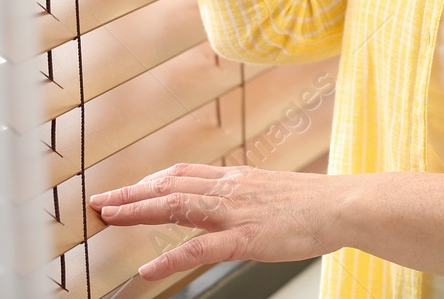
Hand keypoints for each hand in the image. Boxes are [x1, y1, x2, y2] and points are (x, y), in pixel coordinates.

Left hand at [89, 162, 350, 280]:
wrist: (343, 205)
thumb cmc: (316, 204)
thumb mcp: (273, 193)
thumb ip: (247, 197)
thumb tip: (231, 204)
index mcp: (237, 179)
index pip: (183, 174)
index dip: (150, 182)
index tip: (126, 188)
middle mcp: (230, 189)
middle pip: (170, 186)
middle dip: (131, 193)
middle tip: (100, 200)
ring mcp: (235, 212)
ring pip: (177, 206)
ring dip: (138, 212)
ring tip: (109, 218)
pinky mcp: (245, 237)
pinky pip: (199, 248)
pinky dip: (169, 258)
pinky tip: (148, 269)